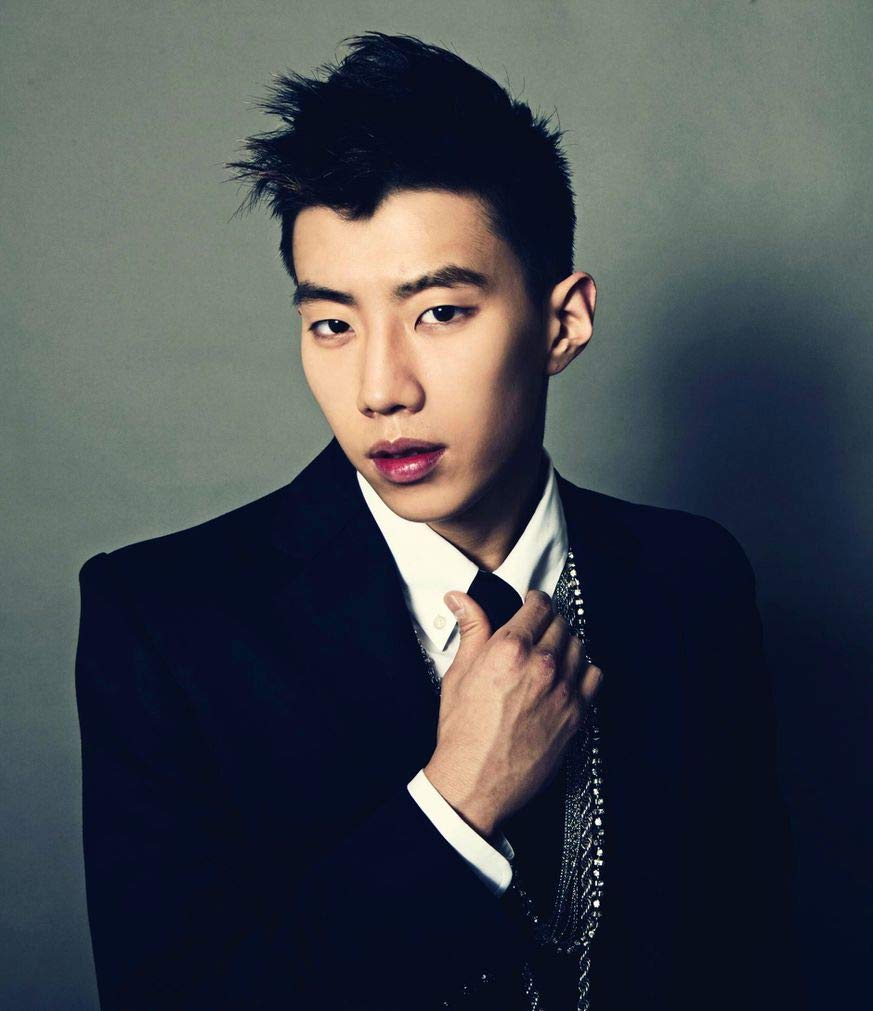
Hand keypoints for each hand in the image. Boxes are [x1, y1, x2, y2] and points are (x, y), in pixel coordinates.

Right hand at [423, 589, 602, 839]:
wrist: (476, 781)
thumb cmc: (463, 732)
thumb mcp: (458, 673)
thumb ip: (470, 629)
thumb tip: (461, 599)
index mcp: (510, 649)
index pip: (539, 606)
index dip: (535, 601)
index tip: (532, 604)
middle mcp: (541, 665)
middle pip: (560, 624)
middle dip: (547, 622)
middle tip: (536, 631)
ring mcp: (563, 690)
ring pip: (579, 646)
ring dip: (566, 643)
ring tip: (551, 653)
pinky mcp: (577, 714)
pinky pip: (594, 675)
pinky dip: (584, 669)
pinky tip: (568, 675)